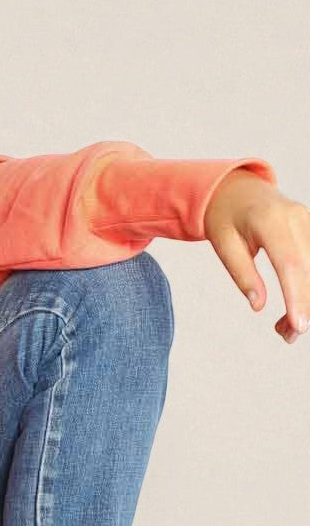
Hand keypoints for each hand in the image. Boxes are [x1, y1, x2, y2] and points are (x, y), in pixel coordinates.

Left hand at [203, 171, 309, 343]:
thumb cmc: (225, 217)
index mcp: (269, 220)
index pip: (289, 264)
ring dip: (306, 302)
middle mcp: (296, 218)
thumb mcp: (223, 244)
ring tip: (284, 329)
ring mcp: (308, 221)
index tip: (299, 326)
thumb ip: (242, 274)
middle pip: (308, 271)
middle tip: (287, 337)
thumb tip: (258, 306)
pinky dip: (306, 288)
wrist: (236, 188)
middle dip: (303, 307)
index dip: (297, 297)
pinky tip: (294, 309)